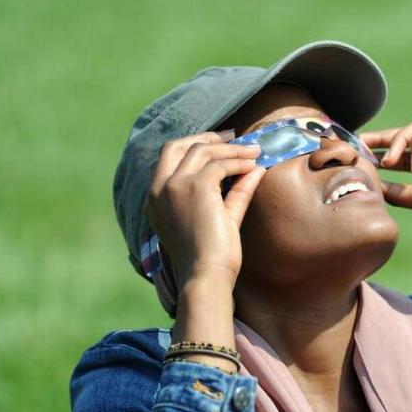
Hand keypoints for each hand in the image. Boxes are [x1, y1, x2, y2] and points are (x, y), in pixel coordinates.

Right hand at [144, 131, 264, 285]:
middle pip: (180, 145)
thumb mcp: (221, 217)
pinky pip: (220, 164)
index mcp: (155, 198)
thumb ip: (235, 191)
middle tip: (236, 136)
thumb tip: (255, 168)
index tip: (219, 142)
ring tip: (254, 151)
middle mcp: (159, 188)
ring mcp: (175, 185)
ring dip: (231, 148)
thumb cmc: (212, 257)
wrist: (207, 275)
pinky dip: (238, 162)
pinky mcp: (196, 187)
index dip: (194, 144)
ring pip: (202, 150)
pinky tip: (253, 165)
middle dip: (208, 137)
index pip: (169, 157)